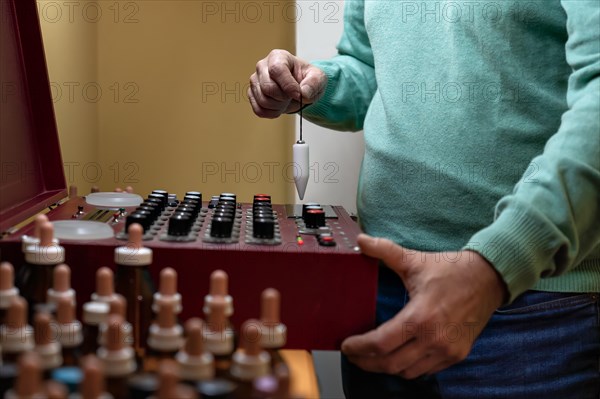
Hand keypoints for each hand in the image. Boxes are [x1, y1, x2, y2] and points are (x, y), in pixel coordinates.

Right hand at [248, 49, 326, 117]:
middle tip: (292, 96)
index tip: (298, 95)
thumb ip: (314, 83)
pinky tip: (279, 107)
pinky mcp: (252, 95)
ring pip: (263, 101)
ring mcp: (255, 81)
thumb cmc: (306, 79)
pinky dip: (272, 113)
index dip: (288, 86)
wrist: (299, 89)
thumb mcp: (318, 78)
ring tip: (286, 100)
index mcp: (278, 57)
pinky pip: (259, 110)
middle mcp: (262, 66)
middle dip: (284, 98)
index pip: (276, 70)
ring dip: (279, 106)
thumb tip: (304, 93)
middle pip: (268, 88)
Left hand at [342, 234, 507, 378]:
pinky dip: (407, 368)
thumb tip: (361, 239)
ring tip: (371, 357)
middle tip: (353, 355)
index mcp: (420, 317)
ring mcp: (446, 350)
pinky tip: (397, 357)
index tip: (346, 345)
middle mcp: (434, 338)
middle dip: (366, 362)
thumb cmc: (450, 269)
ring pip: (407, 371)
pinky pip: (425, 371)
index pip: (381, 343)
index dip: (359, 347)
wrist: (488, 278)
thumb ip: (385, 251)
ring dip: (386, 367)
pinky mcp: (456, 355)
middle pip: (390, 363)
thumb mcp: (415, 260)